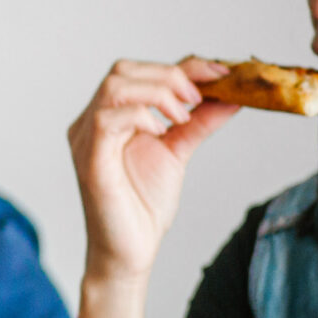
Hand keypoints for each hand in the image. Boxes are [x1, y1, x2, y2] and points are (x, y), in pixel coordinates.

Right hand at [67, 59, 234, 283]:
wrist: (129, 250)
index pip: (137, 74)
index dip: (180, 67)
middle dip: (168, 76)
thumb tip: (231, 96)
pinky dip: (141, 116)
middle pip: (122, 72)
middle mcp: (91, 123)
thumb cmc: (143, 205)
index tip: (219, 73)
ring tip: (182, 115)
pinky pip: (107, 120)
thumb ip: (199, 122)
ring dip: (157, 93)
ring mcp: (86, 140)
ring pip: (114, 88)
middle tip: (197, 99)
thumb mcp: (178, 151)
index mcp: (109, 118)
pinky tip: (161, 131)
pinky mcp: (89, 160)